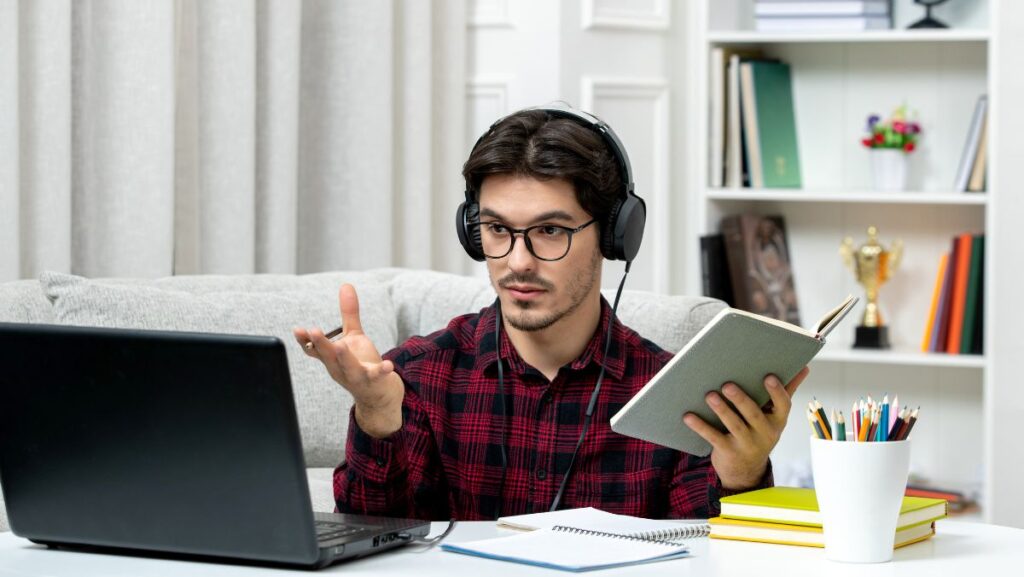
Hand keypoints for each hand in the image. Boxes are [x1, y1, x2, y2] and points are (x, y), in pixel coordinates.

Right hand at [293, 284, 403, 437]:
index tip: (298, 330)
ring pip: (348, 367)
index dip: (305, 340)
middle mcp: (340, 368)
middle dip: (320, 343)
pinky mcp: (374, 380)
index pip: (315, 349)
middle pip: (328, 356)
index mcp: (332, 358)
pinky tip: (387, 365)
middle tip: (312, 330)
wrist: (378, 395)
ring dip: (343, 357)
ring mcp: (356, 375)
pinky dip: (381, 371)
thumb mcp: (353, 337)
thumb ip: (349, 313)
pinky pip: (377, 376)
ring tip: (340, 346)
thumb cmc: (361, 363)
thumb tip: (346, 285)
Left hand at [682, 367, 809, 489]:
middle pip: (754, 414)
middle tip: (727, 384)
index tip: (768, 376)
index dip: (776, 392)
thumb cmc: (759, 432)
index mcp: (777, 421)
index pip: (783, 406)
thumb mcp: (774, 416)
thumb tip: (804, 367)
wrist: (745, 470)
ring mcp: (747, 444)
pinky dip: (700, 426)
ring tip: (709, 395)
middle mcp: (765, 434)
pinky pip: (713, 437)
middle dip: (741, 399)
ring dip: (721, 410)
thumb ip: (785, 391)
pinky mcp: (728, 452)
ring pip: (734, 425)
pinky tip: (688, 415)